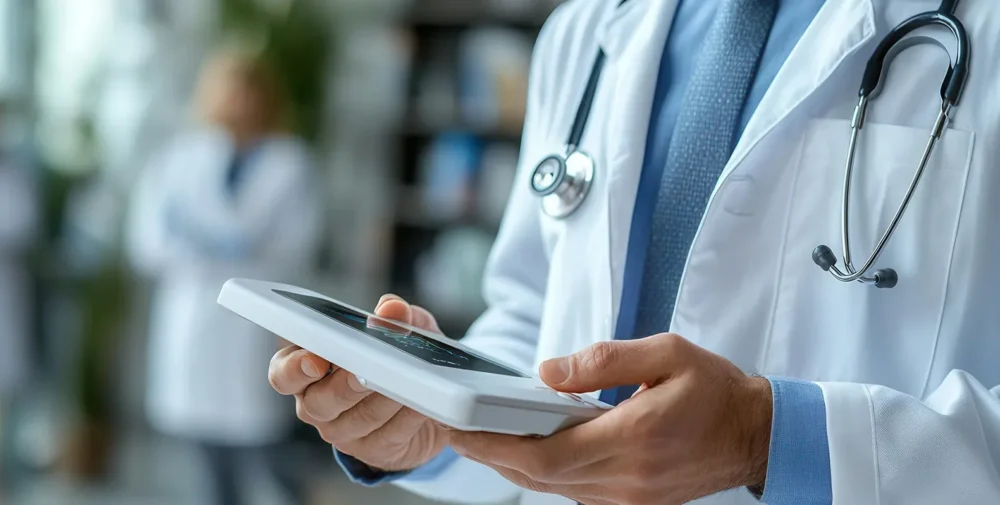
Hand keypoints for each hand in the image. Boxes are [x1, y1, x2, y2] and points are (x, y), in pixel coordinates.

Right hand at [268, 294, 449, 471]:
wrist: (425, 400)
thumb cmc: (395, 357)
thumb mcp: (399, 330)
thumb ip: (393, 315)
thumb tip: (391, 308)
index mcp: (307, 367)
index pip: (283, 373)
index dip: (294, 368)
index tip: (316, 360)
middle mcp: (316, 403)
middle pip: (317, 402)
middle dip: (345, 385)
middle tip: (366, 372)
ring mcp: (341, 431)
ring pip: (356, 419)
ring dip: (383, 399)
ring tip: (406, 381)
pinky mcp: (371, 450)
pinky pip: (386, 436)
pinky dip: (406, 417)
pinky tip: (421, 403)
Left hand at [448, 333, 772, 504]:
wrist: (756, 434)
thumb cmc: (715, 389)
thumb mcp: (667, 353)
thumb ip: (604, 361)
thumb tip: (549, 371)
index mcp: (633, 437)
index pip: (546, 453)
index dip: (495, 443)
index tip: (460, 426)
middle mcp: (626, 477)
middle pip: (538, 476)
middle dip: (489, 454)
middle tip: (453, 429)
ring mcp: (628, 497)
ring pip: (551, 488)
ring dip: (510, 465)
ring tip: (477, 437)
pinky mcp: (631, 501)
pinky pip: (572, 492)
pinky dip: (541, 474)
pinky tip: (523, 452)